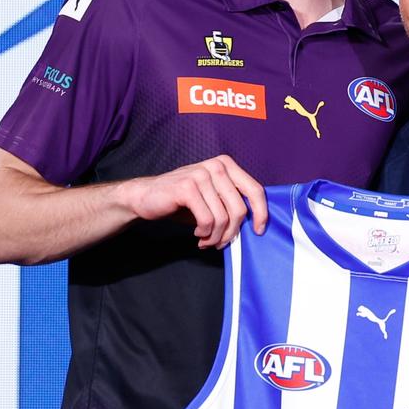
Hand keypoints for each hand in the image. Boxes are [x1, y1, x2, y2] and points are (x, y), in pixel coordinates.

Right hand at [122, 155, 266, 248]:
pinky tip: (197, 234)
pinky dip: (204, 233)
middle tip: (221, 243)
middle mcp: (216, 166)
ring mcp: (201, 175)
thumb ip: (232, 203)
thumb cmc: (182, 201)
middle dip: (232, 233)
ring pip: (223, 218)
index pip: (255, 190)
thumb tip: (256, 224)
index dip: (261, 213)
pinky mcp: (187, 187)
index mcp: (226, 165)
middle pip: (240, 208)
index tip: (259, 231)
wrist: (146, 197)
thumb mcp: (213, 198)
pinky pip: (207, 220)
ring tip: (206, 241)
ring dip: (216, 237)